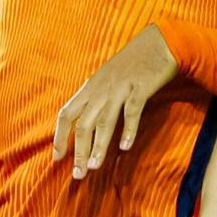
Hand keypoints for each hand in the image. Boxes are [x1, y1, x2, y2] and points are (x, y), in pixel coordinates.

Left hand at [53, 25, 179, 178]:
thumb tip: (85, 122)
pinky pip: (132, 111)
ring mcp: (120, 88)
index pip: (67, 113)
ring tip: (94, 167)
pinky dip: (128, 129)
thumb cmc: (134, 63)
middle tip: (78, 175)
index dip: (59, 136)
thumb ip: (96, 98)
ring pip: (104, 121)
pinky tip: (125, 147)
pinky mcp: (140, 87)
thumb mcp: (107, 78)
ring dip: (98, 145)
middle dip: (78, 151)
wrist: (159, 42)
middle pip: (83, 123)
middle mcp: (101, 89)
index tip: (57, 158)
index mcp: (91, 87)